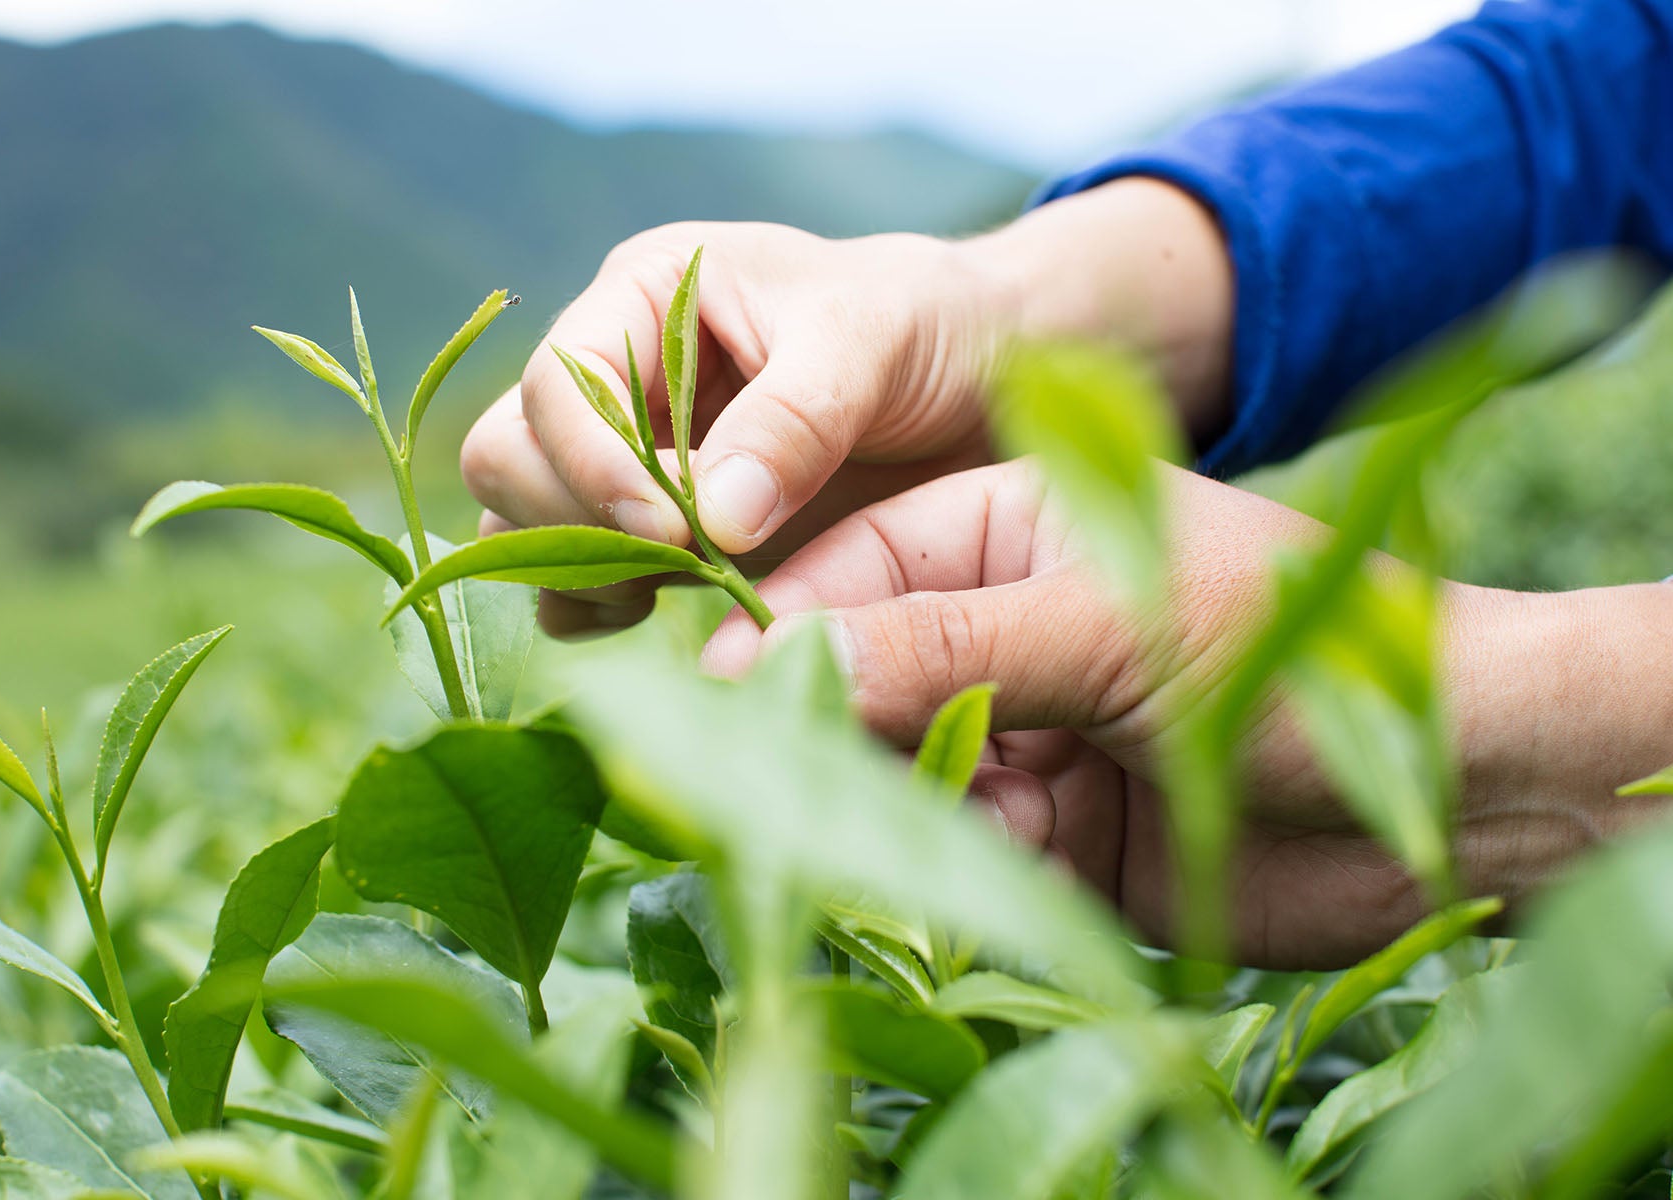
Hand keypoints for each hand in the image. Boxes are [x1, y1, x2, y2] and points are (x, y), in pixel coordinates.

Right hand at [461, 180, 1236, 634]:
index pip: (557, 385)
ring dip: (579, 574)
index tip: (674, 532)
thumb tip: (710, 519)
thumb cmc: (928, 326)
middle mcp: (612, 376)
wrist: (979, 380)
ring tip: (671, 597)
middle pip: (509, 456)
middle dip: (575, 521)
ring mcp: (621, 458)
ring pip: (522, 525)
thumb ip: (795, 420)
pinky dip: (601, 611)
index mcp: (643, 297)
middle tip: (674, 568)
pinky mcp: (649, 534)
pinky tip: (671, 620)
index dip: (593, 465)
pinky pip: (574, 583)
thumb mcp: (873, 342)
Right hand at [702, 460, 1672, 968]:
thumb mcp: (1109, 624)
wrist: (1457, 780)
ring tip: (969, 814)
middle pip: (864, 673)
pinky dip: (980, 858)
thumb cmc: (1297, 649)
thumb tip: (770, 660)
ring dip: (918, 801)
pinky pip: (966, 846)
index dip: (782, 624)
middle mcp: (1003, 624)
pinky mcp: (1055, 829)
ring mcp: (1027, 727)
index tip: (713, 685)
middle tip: (795, 776)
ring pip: (906, 769)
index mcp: (1009, 525)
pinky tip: (1034, 849)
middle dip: (842, 725)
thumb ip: (944, 645)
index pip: (852, 564)